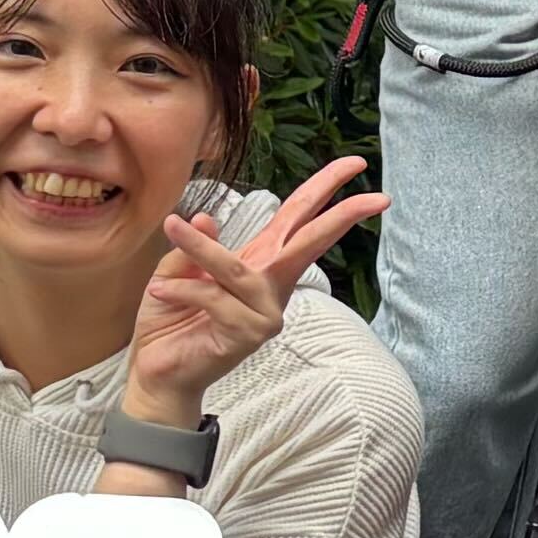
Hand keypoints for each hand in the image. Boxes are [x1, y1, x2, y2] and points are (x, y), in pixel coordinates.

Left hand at [124, 150, 387, 428]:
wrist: (158, 373)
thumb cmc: (171, 321)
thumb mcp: (175, 270)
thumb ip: (193, 246)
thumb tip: (206, 218)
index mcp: (262, 263)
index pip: (298, 218)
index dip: (325, 188)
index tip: (357, 164)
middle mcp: (271, 285)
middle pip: (309, 241)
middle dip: (342, 214)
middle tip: (378, 195)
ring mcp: (264, 312)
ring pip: (237, 268)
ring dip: (202, 248)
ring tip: (172, 226)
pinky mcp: (247, 334)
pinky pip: (212, 298)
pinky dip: (182, 290)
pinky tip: (159, 293)